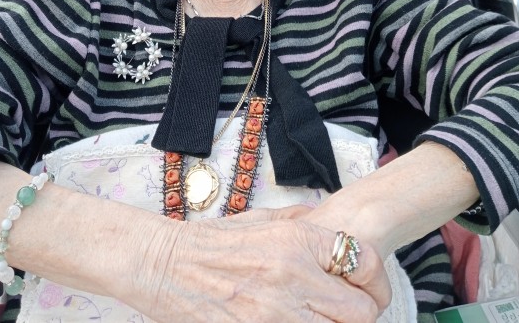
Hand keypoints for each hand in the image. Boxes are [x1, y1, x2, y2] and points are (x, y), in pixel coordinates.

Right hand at [132, 209, 390, 321]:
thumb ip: (298, 221)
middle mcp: (294, 275)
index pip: (362, 262)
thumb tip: (328, 220)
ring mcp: (277, 313)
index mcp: (296, 240)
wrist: (164, 265)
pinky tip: (288, 322)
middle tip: (336, 311)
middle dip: (355, 313)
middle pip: (359, 311)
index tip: (358, 287)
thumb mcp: (258, 219)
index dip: (368, 281)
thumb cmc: (210, 242)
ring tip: (312, 316)